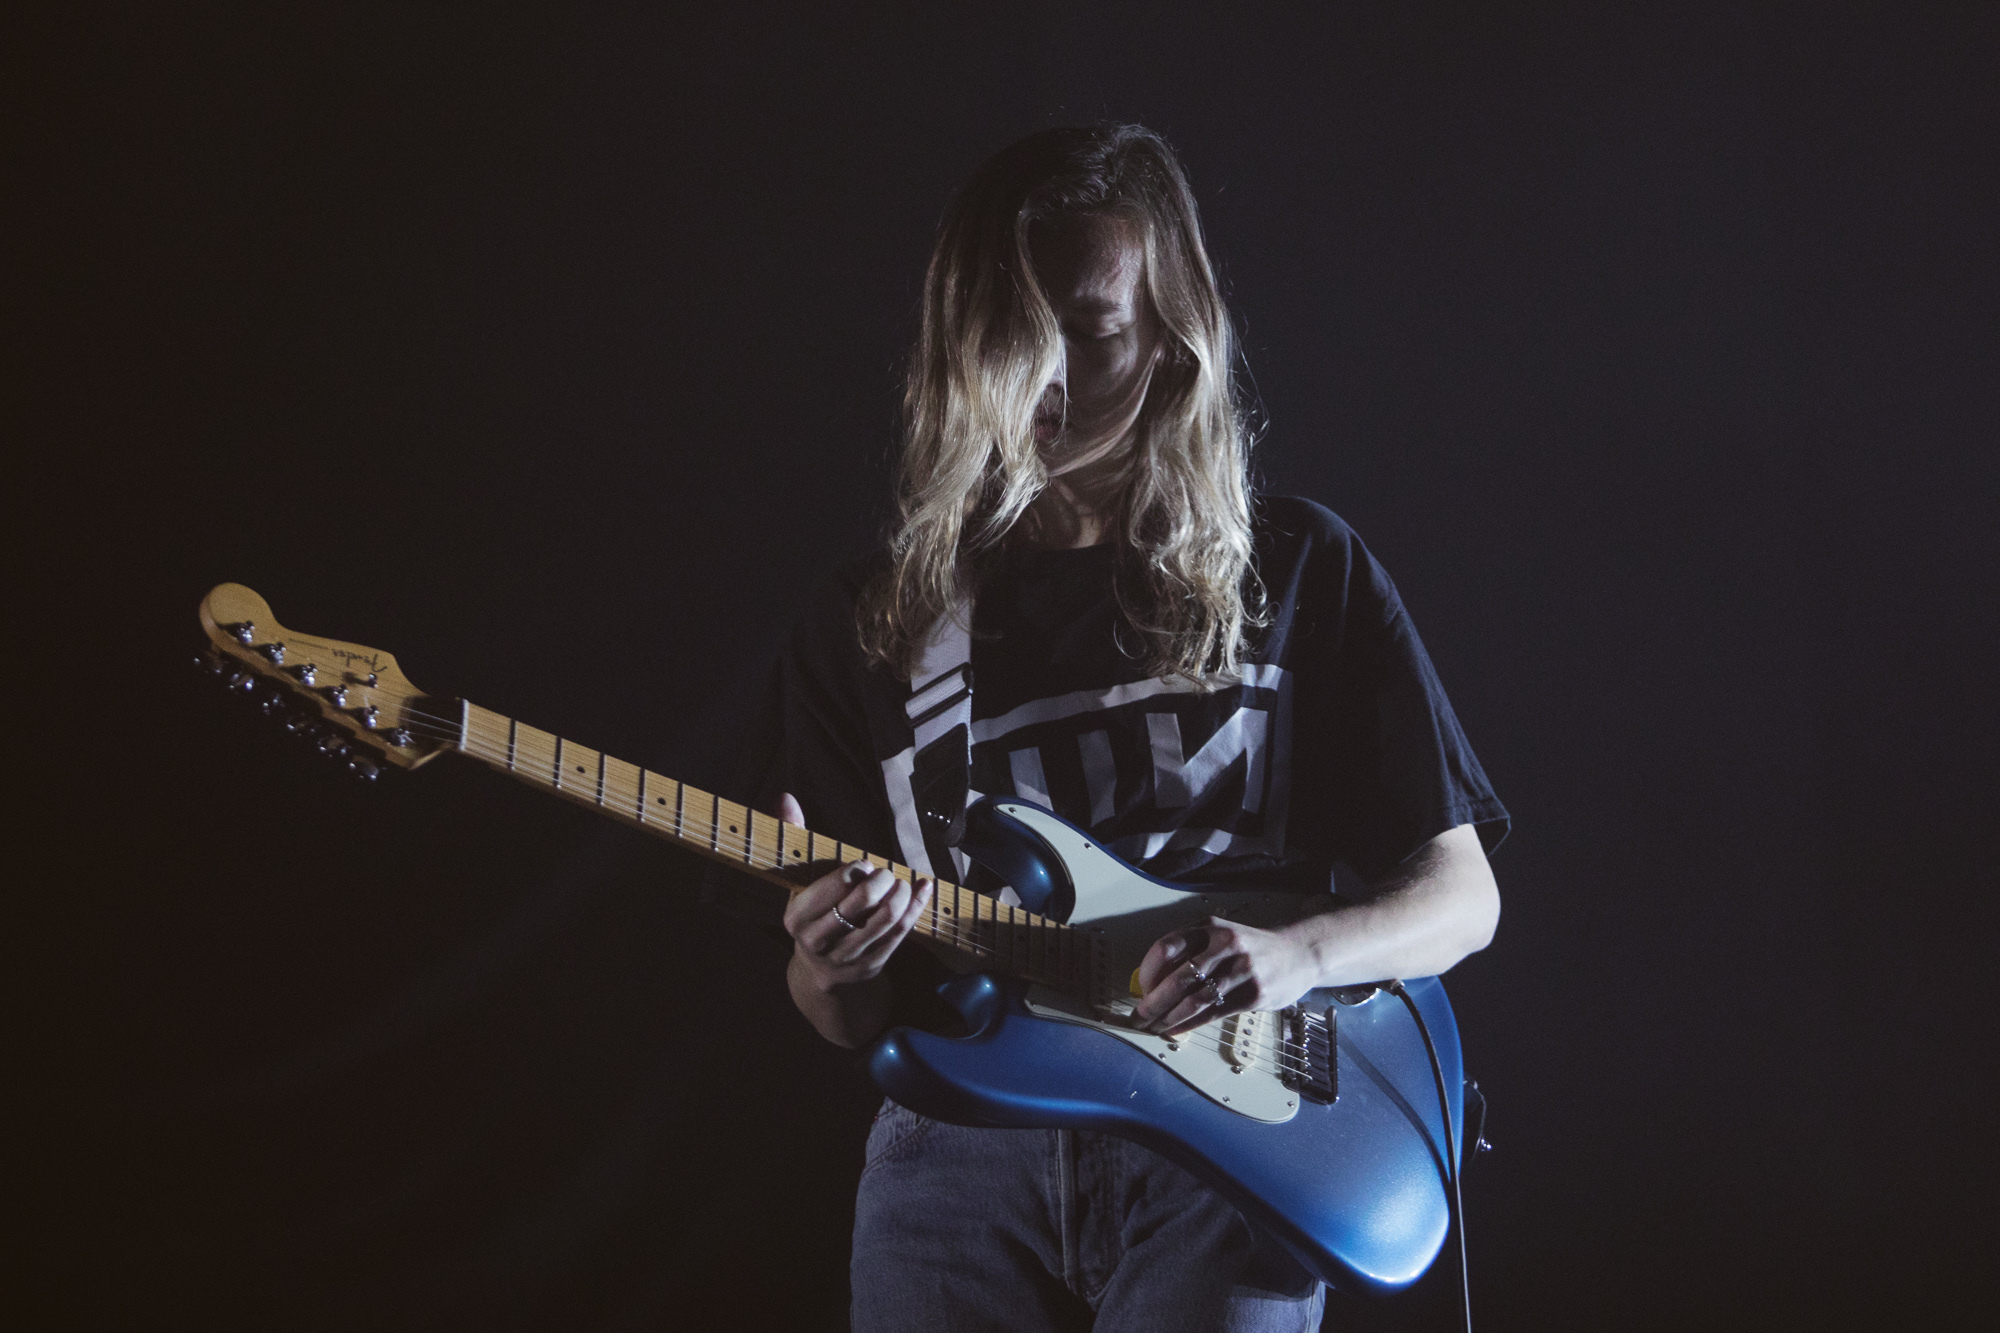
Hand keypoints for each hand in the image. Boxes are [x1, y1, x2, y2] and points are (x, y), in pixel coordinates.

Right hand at [777, 792, 933, 993]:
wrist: (818, 970)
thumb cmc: (812, 913)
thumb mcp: (798, 880)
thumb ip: (793, 836)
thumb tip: (786, 798)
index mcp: (796, 917)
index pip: (833, 888)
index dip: (855, 871)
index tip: (864, 864)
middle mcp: (818, 941)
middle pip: (862, 903)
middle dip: (882, 880)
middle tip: (886, 873)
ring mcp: (846, 957)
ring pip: (885, 919)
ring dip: (902, 895)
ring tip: (902, 883)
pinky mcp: (870, 966)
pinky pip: (900, 933)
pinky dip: (916, 908)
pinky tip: (923, 890)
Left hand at [1131, 916, 1321, 1035]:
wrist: (1297, 953)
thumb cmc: (1250, 947)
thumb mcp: (1220, 935)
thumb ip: (1189, 951)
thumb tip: (1151, 983)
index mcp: (1210, 927)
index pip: (1166, 947)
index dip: (1147, 972)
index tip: (1141, 989)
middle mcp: (1225, 945)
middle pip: (1177, 978)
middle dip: (1153, 1002)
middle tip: (1139, 1016)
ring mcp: (1241, 970)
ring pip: (1194, 1000)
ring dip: (1168, 1017)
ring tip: (1154, 1027)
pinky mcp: (1253, 994)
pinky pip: (1212, 1013)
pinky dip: (1189, 1025)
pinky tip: (1176, 1030)